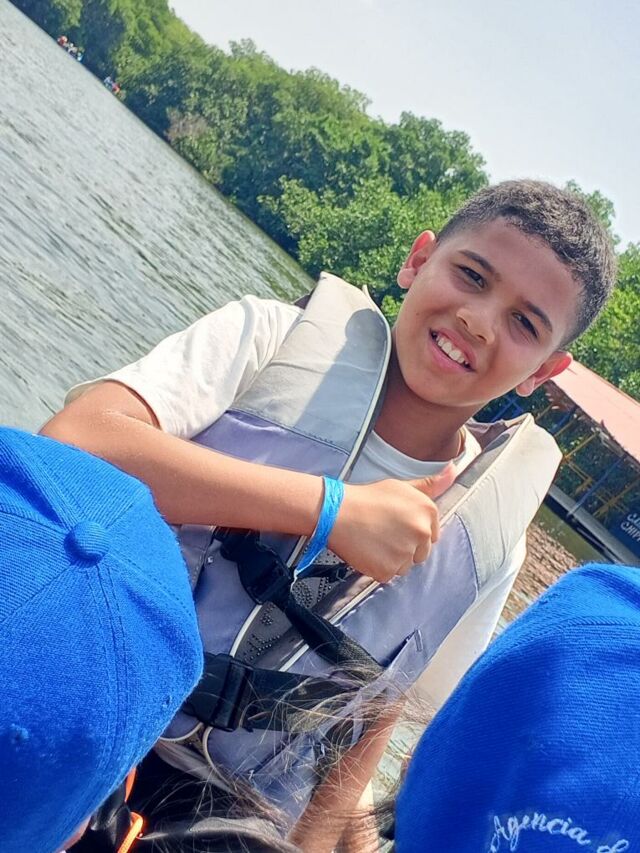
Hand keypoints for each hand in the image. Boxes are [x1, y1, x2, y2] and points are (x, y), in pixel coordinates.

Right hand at [327, 463, 455, 582]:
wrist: (337, 511)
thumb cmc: (368, 497)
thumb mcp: (401, 486)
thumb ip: (430, 484)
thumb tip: (454, 471)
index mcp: (427, 511)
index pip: (431, 534)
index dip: (412, 531)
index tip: (395, 525)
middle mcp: (421, 532)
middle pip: (421, 552)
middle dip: (405, 547)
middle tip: (382, 534)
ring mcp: (406, 553)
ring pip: (405, 565)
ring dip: (392, 559)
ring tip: (374, 542)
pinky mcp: (389, 569)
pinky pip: (388, 575)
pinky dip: (378, 568)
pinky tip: (367, 551)